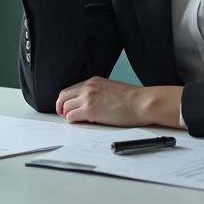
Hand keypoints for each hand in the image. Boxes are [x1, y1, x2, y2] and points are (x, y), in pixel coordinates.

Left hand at [56, 77, 181, 127]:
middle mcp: (88, 87)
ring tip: (73, 120)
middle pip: (63, 96)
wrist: (142, 102)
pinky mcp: (90, 111)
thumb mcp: (112, 88)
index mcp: (93, 81)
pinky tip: (78, 123)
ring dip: (67, 115)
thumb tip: (92, 102)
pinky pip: (71, 116)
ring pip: (65, 107)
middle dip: (61, 106)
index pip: (71, 89)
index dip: (66, 99)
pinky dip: (71, 121)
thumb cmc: (133, 99)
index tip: (66, 106)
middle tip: (63, 114)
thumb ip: (99, 92)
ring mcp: (88, 98)